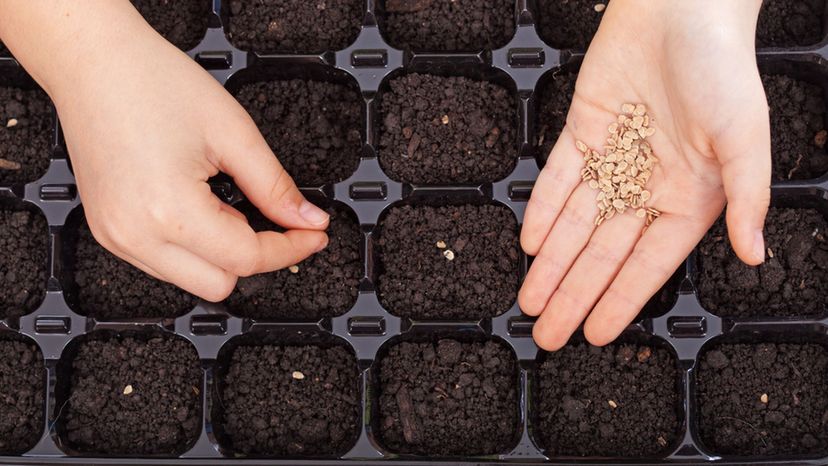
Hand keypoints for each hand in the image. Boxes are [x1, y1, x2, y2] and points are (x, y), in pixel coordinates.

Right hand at [0, 0, 330, 300]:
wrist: (94, 62)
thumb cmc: (152, 83)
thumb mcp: (233, 133)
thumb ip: (275, 186)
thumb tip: (307, 220)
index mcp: (168, 212)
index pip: (247, 259)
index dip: (290, 248)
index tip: (313, 234)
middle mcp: (135, 236)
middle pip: (219, 285)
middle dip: (254, 256)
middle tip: (271, 217)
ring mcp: (116, 238)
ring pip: (191, 280)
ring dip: (222, 254)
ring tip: (226, 202)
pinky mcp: (107, 232)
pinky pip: (163, 263)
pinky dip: (192, 247)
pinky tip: (200, 208)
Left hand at [520, 0, 770, 349]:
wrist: (682, 6)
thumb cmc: (723, 68)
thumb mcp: (745, 137)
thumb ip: (748, 197)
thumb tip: (755, 254)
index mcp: (689, 196)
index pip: (647, 263)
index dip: (621, 299)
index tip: (597, 333)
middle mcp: (646, 185)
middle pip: (602, 253)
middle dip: (574, 294)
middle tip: (548, 334)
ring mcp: (612, 159)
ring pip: (574, 222)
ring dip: (550, 263)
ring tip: (530, 300)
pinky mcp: (583, 131)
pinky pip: (558, 178)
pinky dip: (542, 209)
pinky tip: (530, 242)